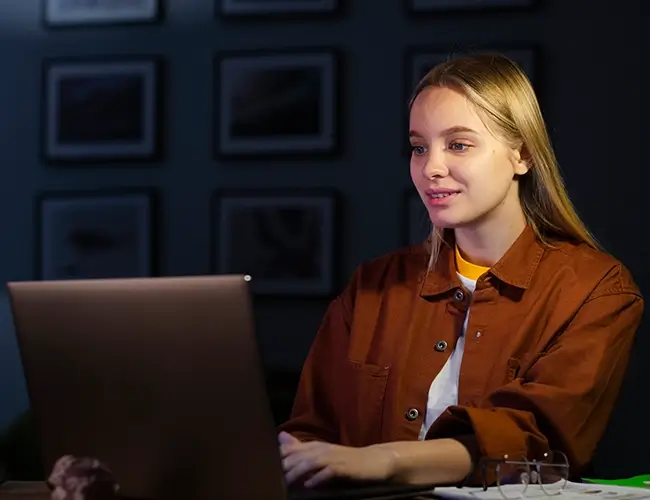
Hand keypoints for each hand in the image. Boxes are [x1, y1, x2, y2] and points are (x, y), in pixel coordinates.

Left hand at [278, 432, 397, 487]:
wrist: (374, 461)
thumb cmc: (346, 460)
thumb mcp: (321, 453)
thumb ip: (301, 447)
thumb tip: (280, 437)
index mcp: (314, 446)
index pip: (290, 451)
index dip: (277, 460)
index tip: (263, 469)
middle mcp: (322, 449)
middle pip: (298, 456)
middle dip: (284, 466)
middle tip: (270, 478)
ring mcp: (333, 457)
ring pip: (310, 462)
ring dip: (297, 472)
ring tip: (285, 482)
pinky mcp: (344, 467)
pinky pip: (329, 472)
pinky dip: (318, 478)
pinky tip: (310, 485)